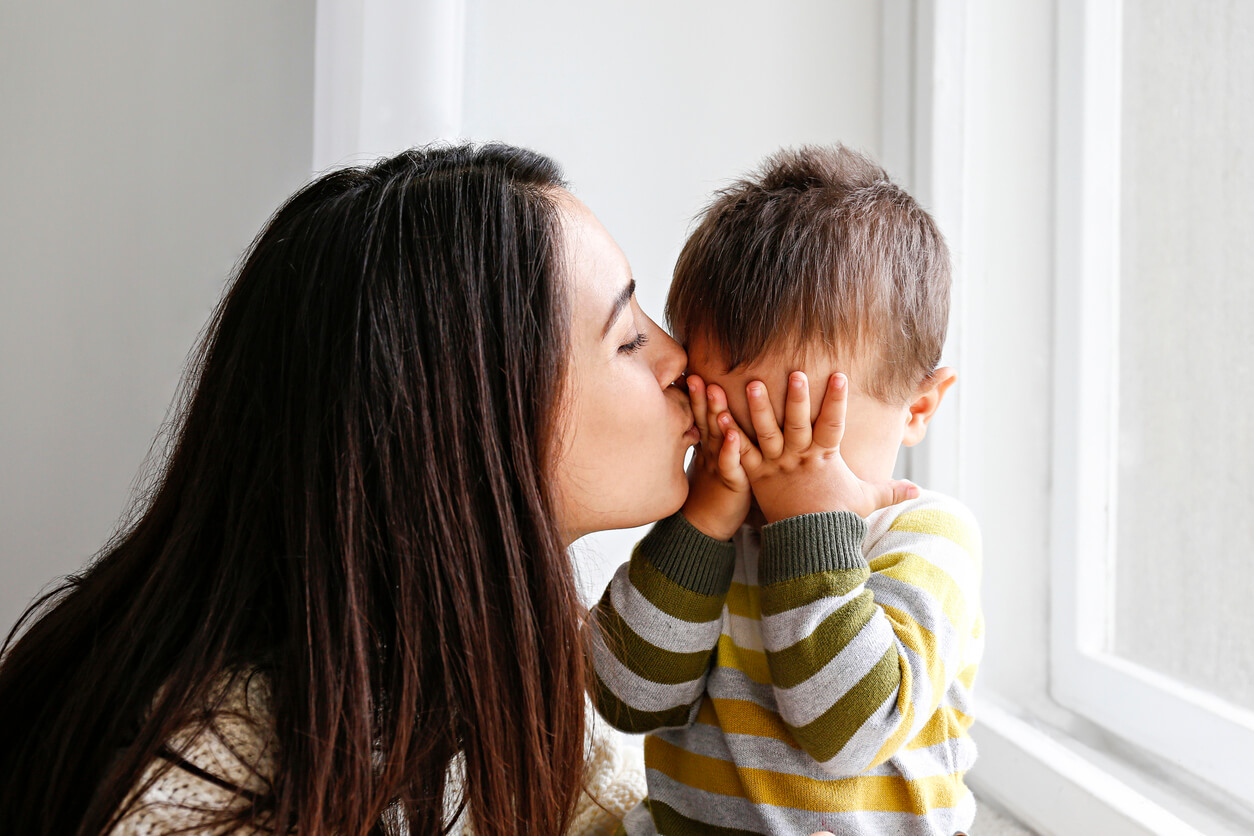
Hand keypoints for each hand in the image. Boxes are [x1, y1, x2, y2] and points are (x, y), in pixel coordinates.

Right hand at [679, 375, 751, 540]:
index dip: (694, 396)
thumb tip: (715, 417)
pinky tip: (734, 434)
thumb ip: (712, 440)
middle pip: (704, 420)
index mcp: (707, 447)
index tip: (688, 373)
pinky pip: (731, 464)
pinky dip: (731, 449)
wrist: (705, 530)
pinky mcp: (731, 483)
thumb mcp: (711, 463)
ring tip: (714, 390)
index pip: (699, 416)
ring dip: (715, 413)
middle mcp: (711, 453)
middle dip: (699, 397)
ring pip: (716, 437)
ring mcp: (719, 467)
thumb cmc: (713, 495)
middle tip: (694, 374)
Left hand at [726, 371, 918, 521]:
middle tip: (794, 373)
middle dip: (796, 397)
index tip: (839, 374)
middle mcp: (799, 457)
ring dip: (758, 408)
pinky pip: (741, 453)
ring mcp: (776, 466)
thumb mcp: (865, 500)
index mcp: (825, 457)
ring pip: (766, 433)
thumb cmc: (836, 518)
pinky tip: (719, 415)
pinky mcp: (755, 475)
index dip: (836, 400)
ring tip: (751, 384)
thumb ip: (889, 489)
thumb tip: (918, 489)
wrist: (807, 544)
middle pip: (798, 423)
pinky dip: (730, 436)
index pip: (834, 424)